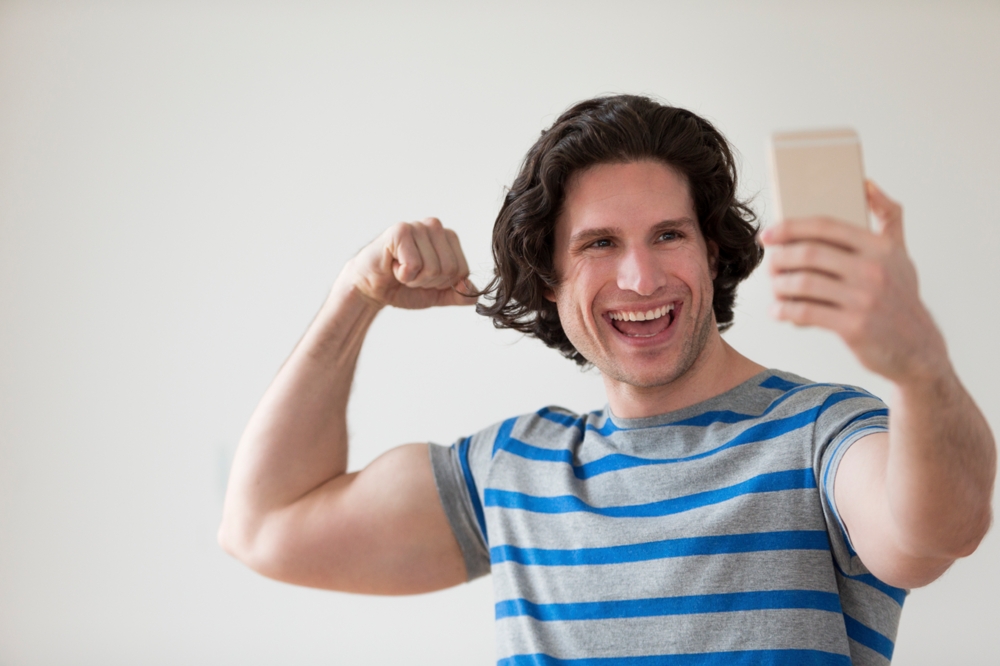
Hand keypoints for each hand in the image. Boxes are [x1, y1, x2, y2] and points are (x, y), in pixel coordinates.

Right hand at [345, 218, 477, 309]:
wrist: (370, 288)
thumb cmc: (403, 286)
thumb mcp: (436, 294)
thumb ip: (458, 294)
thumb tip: (473, 291)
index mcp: (448, 238)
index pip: (462, 271)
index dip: (442, 284)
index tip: (423, 278)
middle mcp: (434, 227)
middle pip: (450, 269)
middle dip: (428, 282)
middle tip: (410, 274)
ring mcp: (417, 226)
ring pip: (433, 268)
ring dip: (414, 279)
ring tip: (400, 270)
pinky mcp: (399, 231)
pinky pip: (414, 264)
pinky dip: (403, 274)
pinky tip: (392, 266)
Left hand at [761, 181, 948, 382]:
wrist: (918, 349)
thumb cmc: (901, 297)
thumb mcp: (901, 254)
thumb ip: (888, 217)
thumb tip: (867, 184)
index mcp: (880, 247)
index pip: (825, 227)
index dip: (790, 227)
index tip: (768, 234)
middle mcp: (874, 270)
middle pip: (808, 254)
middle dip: (780, 258)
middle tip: (770, 264)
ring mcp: (864, 299)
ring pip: (802, 283)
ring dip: (779, 285)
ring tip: (775, 288)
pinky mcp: (854, 327)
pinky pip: (805, 313)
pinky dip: (784, 311)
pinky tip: (778, 311)